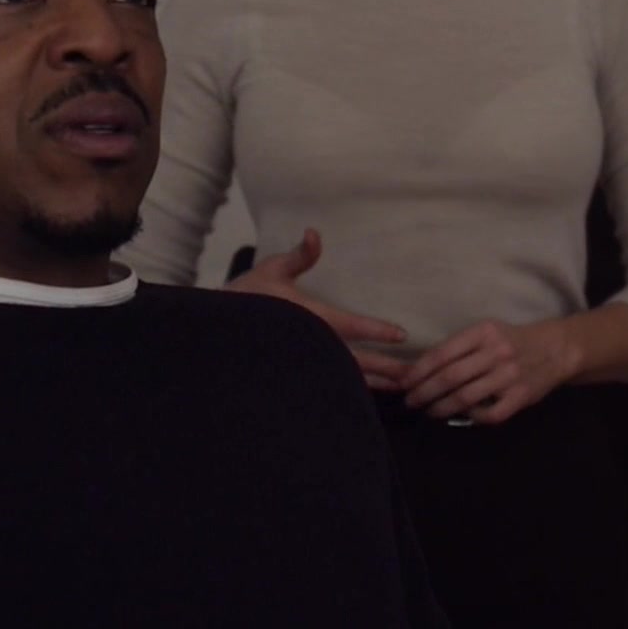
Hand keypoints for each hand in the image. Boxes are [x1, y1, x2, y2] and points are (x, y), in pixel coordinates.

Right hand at [226, 228, 411, 390]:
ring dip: (375, 382)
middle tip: (414, 375)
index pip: (352, 327)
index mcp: (311, 319)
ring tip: (400, 388)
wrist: (213, 334)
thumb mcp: (271, 270)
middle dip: (387, 368)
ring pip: (347, 378)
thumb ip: (298, 256)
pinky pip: (332, 385)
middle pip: (357, 361)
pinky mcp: (299, 375)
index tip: (402, 335)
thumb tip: (314, 233)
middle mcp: (312, 346)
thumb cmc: (246, 297)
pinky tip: (369, 395)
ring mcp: (306, 364)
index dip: (378, 331)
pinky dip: (353, 390)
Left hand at [399, 319, 581, 424]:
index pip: (442, 353)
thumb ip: (460, 347)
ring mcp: (509, 376)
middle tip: (410, 401)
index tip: (403, 382)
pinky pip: (489, 414)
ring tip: (429, 411)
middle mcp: (496, 352)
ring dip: (441, 407)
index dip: (419, 370)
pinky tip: (463, 414)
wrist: (556, 349)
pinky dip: (472, 416)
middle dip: (424, 392)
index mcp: (483, 332)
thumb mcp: (487, 331)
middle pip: (450, 377)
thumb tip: (421, 367)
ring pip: (465, 397)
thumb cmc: (512, 340)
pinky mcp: (521, 397)